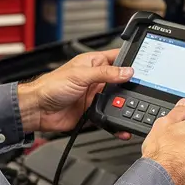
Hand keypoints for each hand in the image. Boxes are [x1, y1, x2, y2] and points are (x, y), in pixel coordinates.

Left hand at [17, 49, 135, 138]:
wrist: (37, 110)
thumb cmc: (50, 86)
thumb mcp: (80, 75)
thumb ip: (105, 74)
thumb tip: (127, 71)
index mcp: (92, 63)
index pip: (117, 58)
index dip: (131, 61)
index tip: (146, 66)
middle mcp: (95, 79)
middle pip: (121, 81)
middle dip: (131, 87)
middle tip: (144, 91)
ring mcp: (94, 96)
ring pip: (117, 100)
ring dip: (125, 105)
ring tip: (135, 108)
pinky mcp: (92, 112)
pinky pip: (109, 117)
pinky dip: (116, 122)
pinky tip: (122, 125)